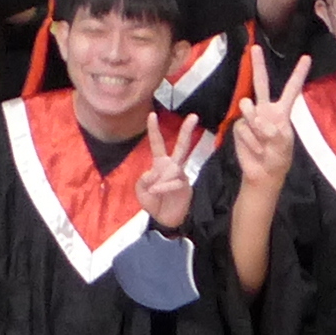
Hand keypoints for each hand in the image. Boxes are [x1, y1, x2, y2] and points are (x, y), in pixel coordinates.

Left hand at [135, 112, 201, 230]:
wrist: (166, 220)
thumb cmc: (155, 203)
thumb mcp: (141, 190)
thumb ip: (143, 180)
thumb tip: (153, 172)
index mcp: (160, 164)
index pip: (157, 144)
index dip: (154, 130)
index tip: (152, 114)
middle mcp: (173, 166)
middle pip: (182, 145)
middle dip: (187, 131)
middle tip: (194, 116)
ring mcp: (181, 175)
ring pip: (175, 167)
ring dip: (161, 179)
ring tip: (154, 190)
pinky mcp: (185, 185)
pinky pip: (174, 181)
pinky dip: (163, 187)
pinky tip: (158, 193)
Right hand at [230, 58, 311, 187]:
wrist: (263, 172)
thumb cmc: (279, 157)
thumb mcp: (284, 144)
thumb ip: (273, 130)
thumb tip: (258, 121)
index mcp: (282, 110)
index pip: (291, 89)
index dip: (298, 74)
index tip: (307, 57)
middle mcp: (265, 109)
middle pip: (261, 83)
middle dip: (258, 65)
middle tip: (255, 48)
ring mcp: (251, 116)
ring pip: (247, 106)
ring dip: (254, 123)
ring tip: (263, 139)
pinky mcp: (239, 126)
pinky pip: (242, 127)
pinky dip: (250, 139)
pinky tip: (255, 147)